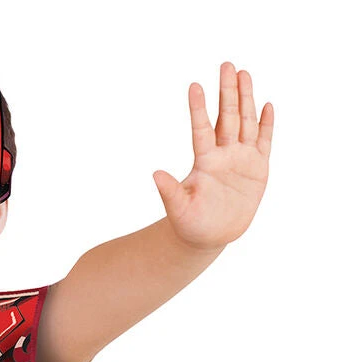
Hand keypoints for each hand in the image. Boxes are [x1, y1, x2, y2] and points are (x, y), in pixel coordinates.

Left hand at [153, 62, 273, 250]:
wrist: (209, 236)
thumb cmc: (190, 224)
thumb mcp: (178, 209)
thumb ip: (169, 191)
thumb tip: (155, 174)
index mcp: (204, 162)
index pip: (201, 129)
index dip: (199, 108)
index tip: (194, 86)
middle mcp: (222, 155)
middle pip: (227, 117)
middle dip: (227, 91)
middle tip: (226, 64)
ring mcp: (241, 159)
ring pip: (246, 123)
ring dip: (246, 98)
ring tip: (244, 73)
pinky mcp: (257, 169)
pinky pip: (263, 142)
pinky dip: (266, 125)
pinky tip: (267, 105)